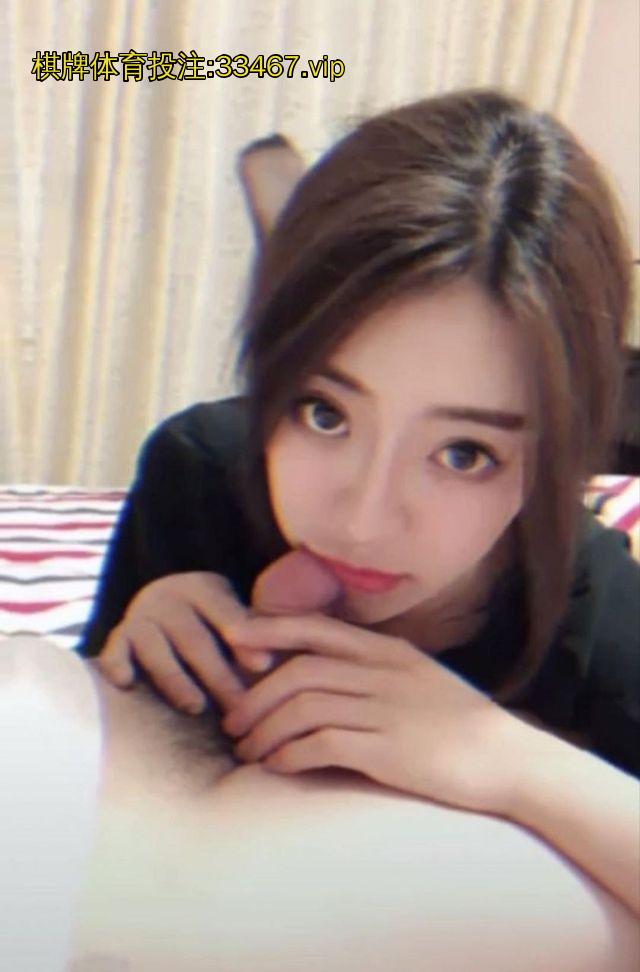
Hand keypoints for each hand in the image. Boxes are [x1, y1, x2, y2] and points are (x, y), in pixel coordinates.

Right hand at [96, 549, 342, 714]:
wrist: (162, 605)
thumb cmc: (216, 625)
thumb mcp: (239, 619)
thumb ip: (270, 633)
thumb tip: (322, 658)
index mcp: (206, 588)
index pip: (227, 612)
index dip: (246, 639)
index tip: (266, 667)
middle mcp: (171, 598)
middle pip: (194, 637)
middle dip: (217, 673)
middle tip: (240, 708)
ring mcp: (142, 617)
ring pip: (156, 648)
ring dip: (175, 678)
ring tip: (196, 707)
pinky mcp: (119, 638)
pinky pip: (114, 650)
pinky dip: (117, 664)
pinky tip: (128, 684)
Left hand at [223, 612, 526, 815]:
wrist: (509, 759)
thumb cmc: (459, 721)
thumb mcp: (418, 677)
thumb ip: (374, 669)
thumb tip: (323, 673)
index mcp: (387, 652)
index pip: (316, 629)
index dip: (269, 629)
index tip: (234, 638)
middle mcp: (382, 674)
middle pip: (298, 672)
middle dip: (255, 696)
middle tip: (233, 721)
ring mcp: (386, 711)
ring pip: (303, 708)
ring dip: (265, 730)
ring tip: (248, 751)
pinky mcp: (389, 751)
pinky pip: (323, 745)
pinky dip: (290, 754)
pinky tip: (278, 766)